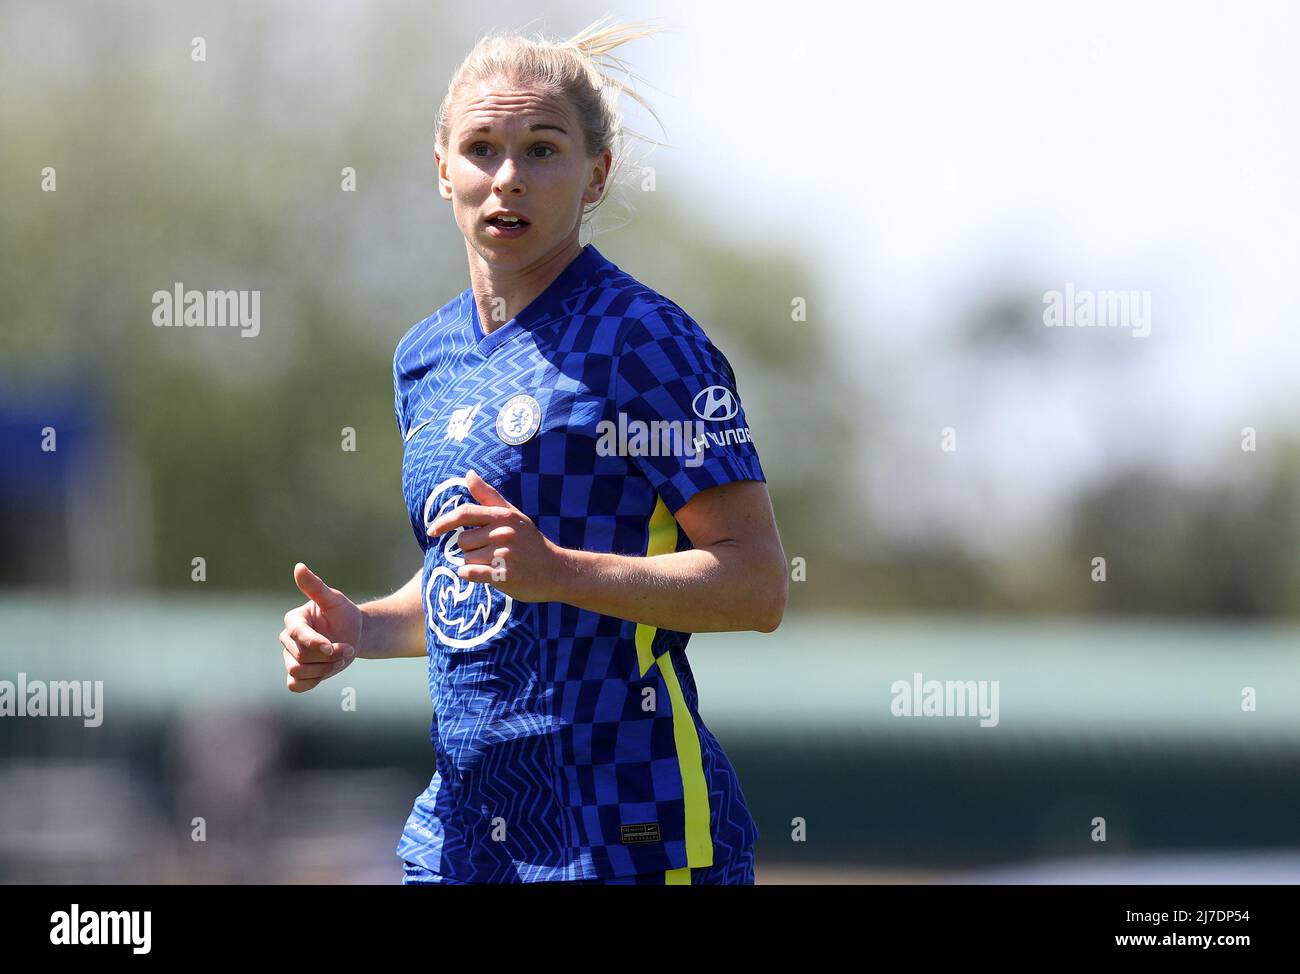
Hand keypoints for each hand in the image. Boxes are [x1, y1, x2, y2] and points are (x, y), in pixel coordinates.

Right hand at [279, 562, 363, 692]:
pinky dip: (312, 682)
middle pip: (300, 656)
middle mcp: (288, 639)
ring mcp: (290, 657)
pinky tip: (327, 671)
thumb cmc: (343, 614)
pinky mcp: (297, 673)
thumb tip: (298, 566)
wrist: (354, 634)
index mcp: (294, 620)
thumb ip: (315, 586)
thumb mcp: (333, 599)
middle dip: (327, 657)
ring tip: (340, 658)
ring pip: (298, 672)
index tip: (333, 647)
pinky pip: (295, 685)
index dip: (315, 643)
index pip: (297, 635)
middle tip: (347, 649)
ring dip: (324, 669)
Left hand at [428, 469, 569, 602]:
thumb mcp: (513, 515)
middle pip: (463, 541)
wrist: (556, 570)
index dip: (444, 522)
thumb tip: (468, 474)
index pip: (465, 514)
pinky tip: (484, 574)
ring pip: (466, 559)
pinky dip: (470, 575)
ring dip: (475, 564)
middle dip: (470, 549)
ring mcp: (504, 554)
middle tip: (491, 553)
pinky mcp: (504, 575)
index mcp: (503, 516)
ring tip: (496, 564)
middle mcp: (503, 533)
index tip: (432, 531)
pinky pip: (471, 573)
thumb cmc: (530, 541)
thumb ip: (488, 495)